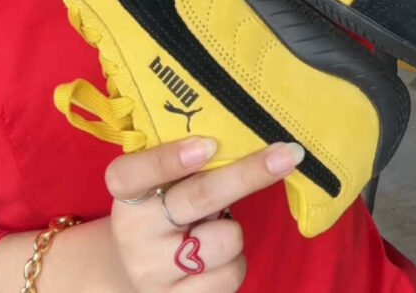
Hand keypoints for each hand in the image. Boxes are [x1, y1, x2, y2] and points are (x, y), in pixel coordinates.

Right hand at [106, 136, 303, 290]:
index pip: (134, 174)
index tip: (209, 144)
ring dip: (234, 228)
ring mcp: (153, 273)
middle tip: (288, 153)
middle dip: (249, 174)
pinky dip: (234, 260)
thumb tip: (247, 140)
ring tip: (213, 228)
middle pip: (199, 198)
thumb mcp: (159, 185)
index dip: (169, 159)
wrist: (131, 271)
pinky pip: (231, 274)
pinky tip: (215, 258)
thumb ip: (186, 165)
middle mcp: (134, 233)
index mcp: (126, 194)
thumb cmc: (160, 211)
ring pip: (225, 239)